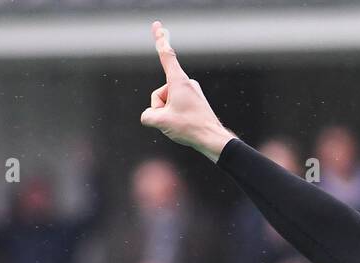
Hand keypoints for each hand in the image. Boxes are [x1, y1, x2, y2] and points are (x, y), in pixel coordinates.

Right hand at [139, 21, 234, 161]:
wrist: (213, 139)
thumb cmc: (190, 128)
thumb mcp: (161, 122)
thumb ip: (147, 116)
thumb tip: (150, 116)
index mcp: (179, 81)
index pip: (166, 56)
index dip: (160, 40)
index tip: (158, 25)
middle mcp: (187, 83)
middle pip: (160, 93)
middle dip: (160, 108)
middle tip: (176, 120)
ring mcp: (192, 92)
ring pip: (168, 102)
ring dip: (168, 114)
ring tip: (182, 123)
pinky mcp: (195, 101)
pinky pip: (176, 107)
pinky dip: (175, 117)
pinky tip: (185, 125)